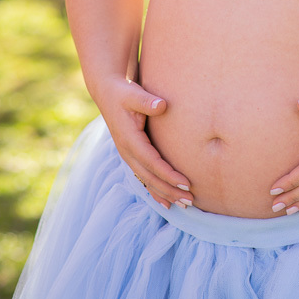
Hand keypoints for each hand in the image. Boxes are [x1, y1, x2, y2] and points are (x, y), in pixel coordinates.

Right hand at [95, 76, 192, 209]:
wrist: (107, 93)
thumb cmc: (123, 92)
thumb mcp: (133, 94)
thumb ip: (146, 101)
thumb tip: (162, 105)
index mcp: (129, 139)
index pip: (152, 162)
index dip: (168, 174)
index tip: (186, 182)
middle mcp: (127, 152)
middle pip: (150, 178)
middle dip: (170, 191)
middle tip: (191, 201)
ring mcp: (128, 156)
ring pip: (148, 181)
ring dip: (165, 194)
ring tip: (185, 206)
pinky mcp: (132, 155)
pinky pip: (144, 178)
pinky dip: (156, 191)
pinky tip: (167, 203)